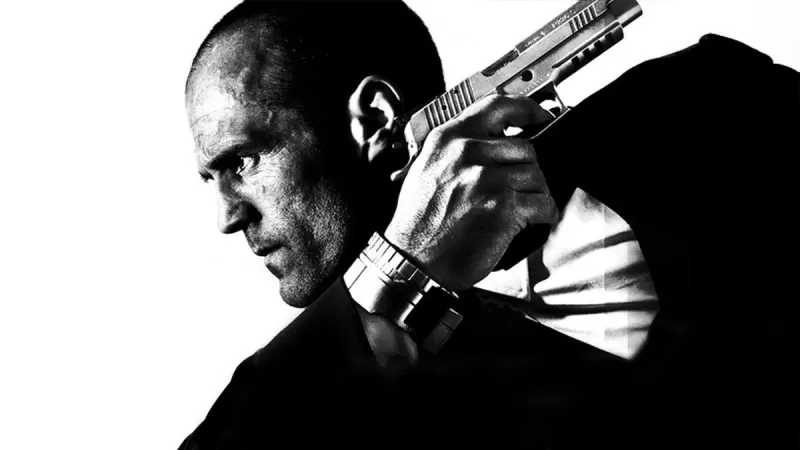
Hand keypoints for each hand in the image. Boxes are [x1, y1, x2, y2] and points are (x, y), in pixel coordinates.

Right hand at [384, 95, 557, 290]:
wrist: (414, 261)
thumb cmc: (418, 223)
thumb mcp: (425, 169)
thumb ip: (455, 149)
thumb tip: (493, 141)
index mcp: (448, 139)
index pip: (497, 106)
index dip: (527, 109)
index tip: (541, 116)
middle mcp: (467, 153)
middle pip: (525, 147)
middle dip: (527, 170)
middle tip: (519, 188)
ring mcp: (487, 179)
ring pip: (537, 176)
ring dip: (535, 194)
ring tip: (520, 209)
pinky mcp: (504, 207)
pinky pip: (543, 203)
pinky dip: (544, 214)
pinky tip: (531, 221)